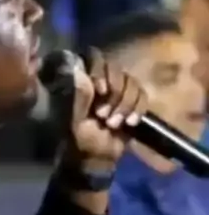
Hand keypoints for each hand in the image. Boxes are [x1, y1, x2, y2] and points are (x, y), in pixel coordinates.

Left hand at [68, 48, 147, 166]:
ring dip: (125, 104)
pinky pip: (142, 95)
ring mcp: (118, 89)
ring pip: (131, 82)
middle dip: (114, 93)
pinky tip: (130, 123)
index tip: (100, 90)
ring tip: (113, 124)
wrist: (94, 157)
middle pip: (115, 68)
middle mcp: (100, 78)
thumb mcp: (72, 119)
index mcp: (81, 77)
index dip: (100, 70)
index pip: (94, 56)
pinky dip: (138, 109)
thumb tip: (81, 73)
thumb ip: (78, 96)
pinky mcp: (133, 102)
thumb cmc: (77, 138)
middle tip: (102, 115)